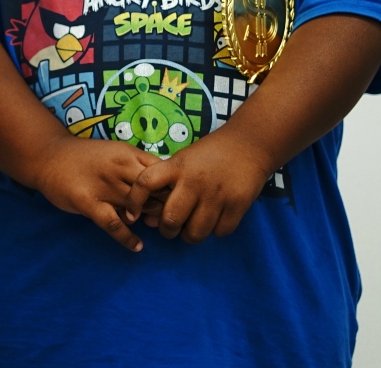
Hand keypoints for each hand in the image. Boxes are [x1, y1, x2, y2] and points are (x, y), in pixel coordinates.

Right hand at [30, 136, 159, 251]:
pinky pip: (114, 224)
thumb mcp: (114, 153)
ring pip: (138, 207)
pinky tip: (137, 246)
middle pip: (154, 191)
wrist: (48, 156)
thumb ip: (136, 166)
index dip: (172, 187)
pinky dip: (128, 238)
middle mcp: (118, 168)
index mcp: (127, 154)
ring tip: (154, 228)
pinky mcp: (88, 202)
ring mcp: (103, 185)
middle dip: (164, 205)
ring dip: (149, 221)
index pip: (162, 172)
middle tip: (168, 216)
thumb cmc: (84, 157)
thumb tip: (163, 186)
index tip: (176, 198)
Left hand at [124, 128, 275, 242]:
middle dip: (167, 230)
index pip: (145, 182)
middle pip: (171, 219)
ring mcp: (216, 194)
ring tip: (191, 228)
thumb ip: (167, 184)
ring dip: (190, 235)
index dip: (134, 201)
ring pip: (195, 232)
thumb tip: (151, 219)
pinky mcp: (237, 205)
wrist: (248, 144)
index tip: (131, 215)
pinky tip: (214, 221)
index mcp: (176, 166)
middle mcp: (194, 181)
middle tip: (170, 228)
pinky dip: (214, 231)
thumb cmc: (209, 154)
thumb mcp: (182, 160)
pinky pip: (219, 231)